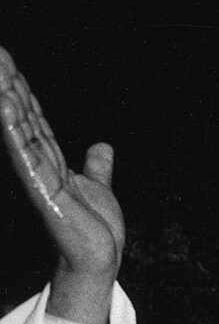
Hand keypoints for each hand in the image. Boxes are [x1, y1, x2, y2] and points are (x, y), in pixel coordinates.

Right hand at [0, 48, 123, 323]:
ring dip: (8, 100)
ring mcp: (40, 179)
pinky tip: (5, 106)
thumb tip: (103, 147)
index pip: (34, 118)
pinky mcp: (44, 194)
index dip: (22, 90)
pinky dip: (16, 132)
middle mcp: (41, 167)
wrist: (100, 262)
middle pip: (23, 118)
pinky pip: (27, 158)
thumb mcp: (99, 189)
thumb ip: (97, 168)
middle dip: (9, 85)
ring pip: (20, 131)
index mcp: (52, 163)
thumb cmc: (97, 232)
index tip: (8, 61)